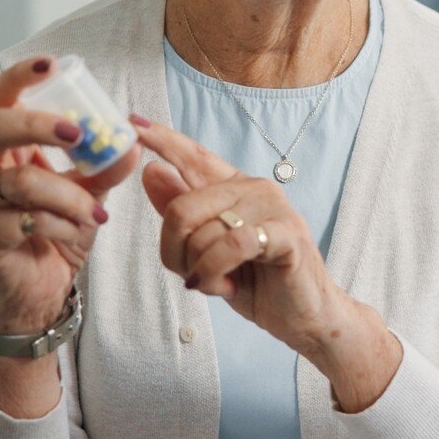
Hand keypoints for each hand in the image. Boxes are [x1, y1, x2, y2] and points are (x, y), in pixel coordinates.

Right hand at [0, 56, 140, 333]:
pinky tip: (76, 230)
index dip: (18, 77)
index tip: (50, 64)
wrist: (43, 283)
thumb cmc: (59, 223)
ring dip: (70, 195)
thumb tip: (132, 140)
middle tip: (78, 134)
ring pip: (21, 183)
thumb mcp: (89, 188)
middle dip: (37, 126)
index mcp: (2, 143)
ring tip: (95, 211)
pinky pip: (26, 220)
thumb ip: (107, 164)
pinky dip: (62, 223)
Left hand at [137, 117, 401, 409]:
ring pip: (204, 231)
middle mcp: (254, 188)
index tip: (133, 123)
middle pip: (182, 207)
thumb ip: (184, 213)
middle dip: (174, 250)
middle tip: (190, 274)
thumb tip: (151, 171)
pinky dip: (218, 269)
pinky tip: (224, 285)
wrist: (305, 316)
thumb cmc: (258, 281)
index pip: (194, 156)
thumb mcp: (209, 250)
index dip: (163, 139)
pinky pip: (233, 244)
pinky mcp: (287, 233)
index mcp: (234, 187)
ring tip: (217, 283)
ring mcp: (273, 208)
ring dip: (200, 269)